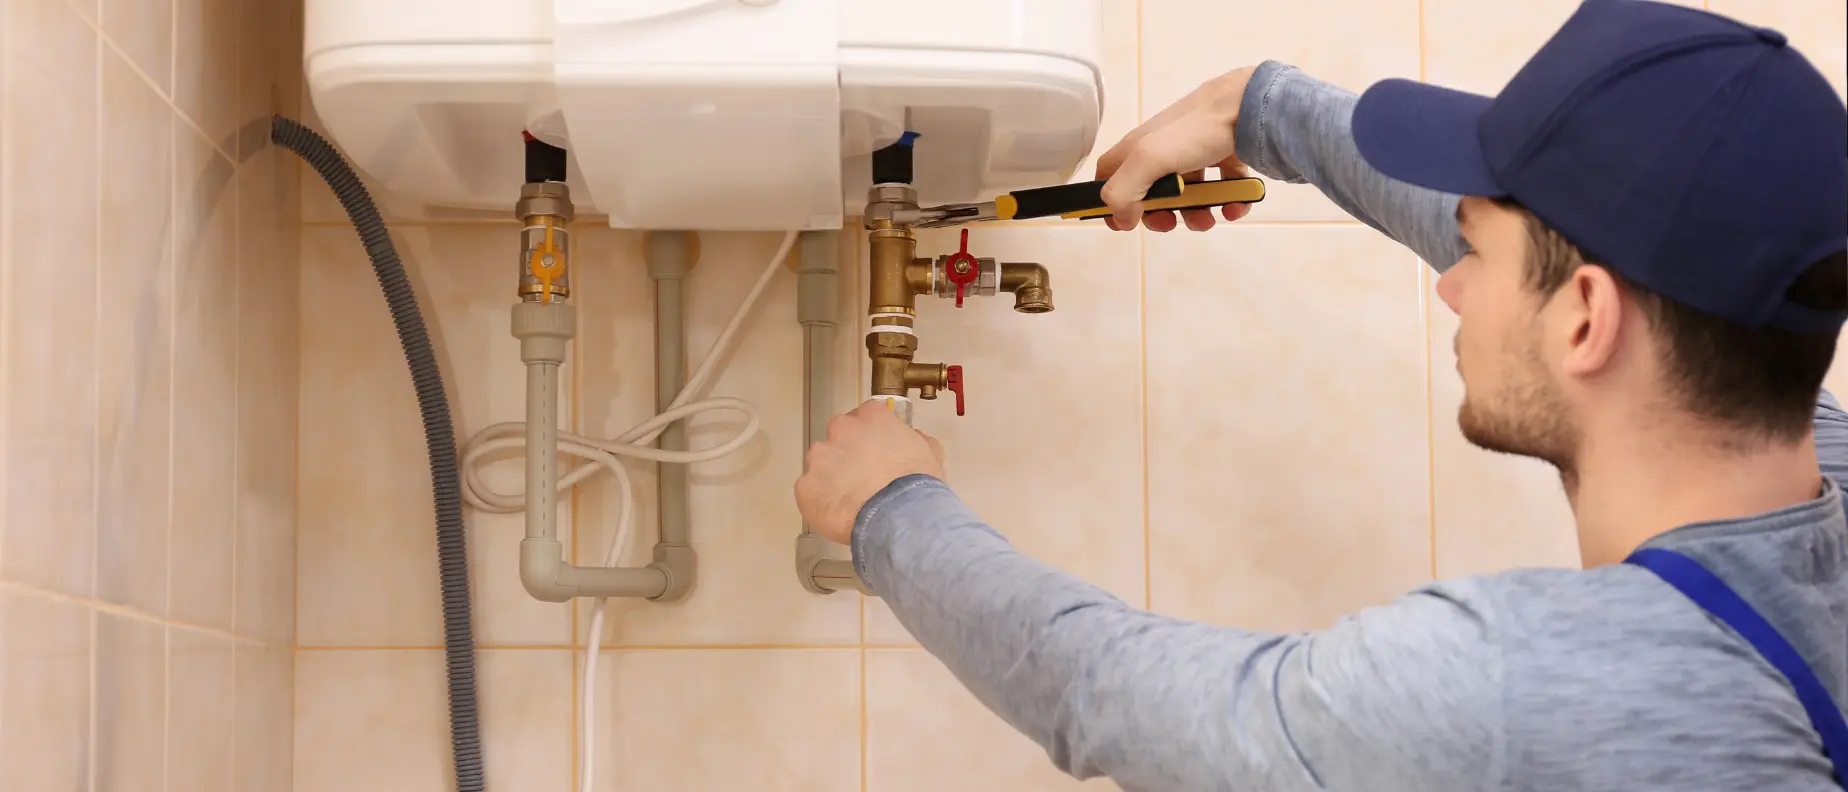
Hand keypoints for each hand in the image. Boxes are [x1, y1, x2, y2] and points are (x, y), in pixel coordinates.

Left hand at [796, 400, 946, 544]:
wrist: (898, 518)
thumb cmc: (916, 486)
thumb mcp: (931, 454)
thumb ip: (916, 439)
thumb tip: (912, 437)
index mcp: (871, 416)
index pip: (866, 416)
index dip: (871, 435)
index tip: (876, 451)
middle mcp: (841, 429)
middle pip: (839, 436)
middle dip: (848, 453)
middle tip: (863, 477)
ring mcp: (819, 457)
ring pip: (821, 463)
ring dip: (832, 476)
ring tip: (851, 499)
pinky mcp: (805, 486)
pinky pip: (810, 491)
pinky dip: (821, 500)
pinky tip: (839, 513)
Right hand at [1096, 66, 1258, 231]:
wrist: (1250, 107)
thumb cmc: (1196, 130)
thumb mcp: (1149, 159)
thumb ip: (1123, 190)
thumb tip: (1121, 218)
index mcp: (1138, 147)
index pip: (1110, 174)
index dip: (1110, 201)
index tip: (1124, 223)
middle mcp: (1164, 149)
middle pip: (1150, 192)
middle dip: (1159, 214)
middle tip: (1170, 222)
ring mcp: (1196, 152)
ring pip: (1189, 193)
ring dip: (1196, 214)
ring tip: (1209, 218)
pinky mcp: (1225, 155)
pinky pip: (1223, 187)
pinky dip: (1229, 202)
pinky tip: (1235, 205)